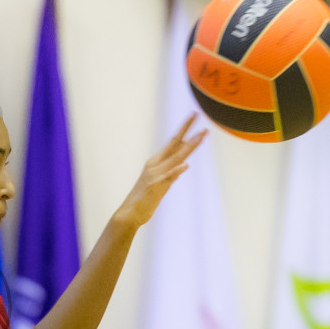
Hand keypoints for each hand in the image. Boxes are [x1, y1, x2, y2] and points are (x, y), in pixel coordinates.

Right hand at [113, 114, 207, 229]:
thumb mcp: (160, 183)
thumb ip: (171, 173)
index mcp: (155, 162)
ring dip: (189, 146)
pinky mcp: (156, 187)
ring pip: (176, 157)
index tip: (193, 116)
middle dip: (187, 129)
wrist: (129, 213)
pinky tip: (185, 165)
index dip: (184, 129)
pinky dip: (176, 171)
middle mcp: (156, 165)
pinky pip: (169, 177)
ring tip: (200, 136)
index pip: (173, 142)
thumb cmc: (144, 199)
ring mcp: (156, 175)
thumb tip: (182, 166)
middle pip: (175, 144)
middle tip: (197, 115)